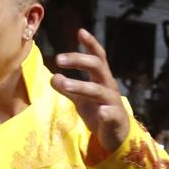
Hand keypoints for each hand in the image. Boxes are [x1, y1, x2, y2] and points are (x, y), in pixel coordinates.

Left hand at [51, 29, 131, 151]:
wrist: (117, 136)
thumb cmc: (99, 112)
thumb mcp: (81, 99)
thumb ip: (67, 88)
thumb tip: (52, 77)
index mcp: (101, 79)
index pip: (97, 57)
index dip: (91, 44)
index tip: (80, 32)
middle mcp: (108, 86)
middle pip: (97, 66)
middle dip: (78, 60)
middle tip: (58, 59)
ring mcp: (113, 102)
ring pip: (98, 90)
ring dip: (80, 85)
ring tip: (63, 84)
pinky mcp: (115, 119)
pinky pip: (111, 114)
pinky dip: (106, 112)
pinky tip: (100, 113)